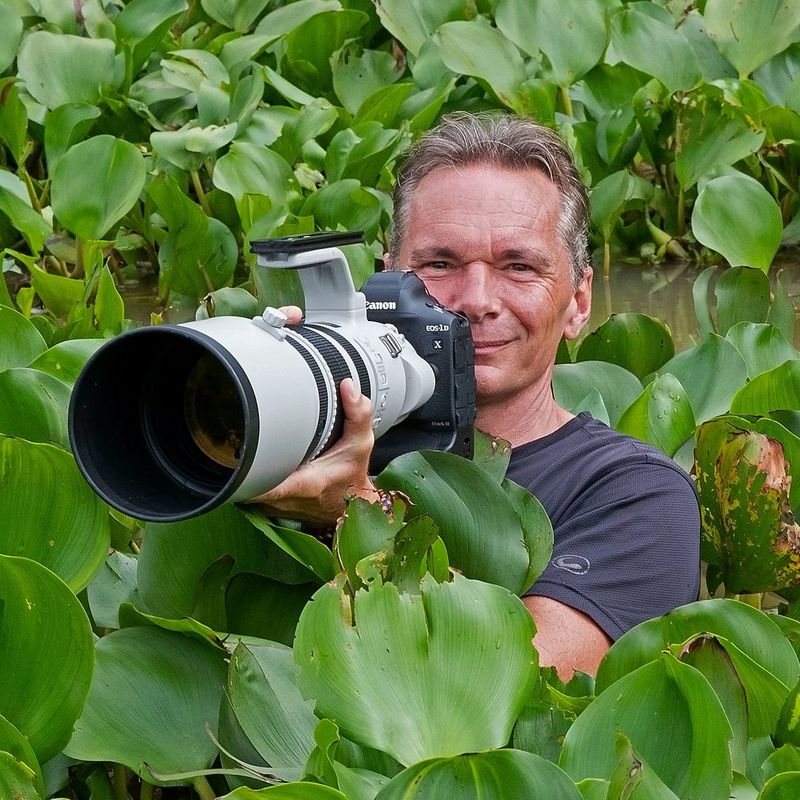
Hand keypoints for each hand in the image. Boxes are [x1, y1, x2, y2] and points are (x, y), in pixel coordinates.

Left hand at [241, 306, 379, 525]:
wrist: (353, 508)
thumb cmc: (352, 474)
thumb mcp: (361, 443)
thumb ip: (358, 414)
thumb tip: (348, 385)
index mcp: (302, 485)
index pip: (260, 484)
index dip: (242, 471)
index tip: (233, 451)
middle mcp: (283, 501)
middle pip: (243, 481)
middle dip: (238, 460)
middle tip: (238, 434)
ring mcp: (273, 509)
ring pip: (243, 488)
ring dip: (242, 470)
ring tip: (244, 446)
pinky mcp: (269, 510)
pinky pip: (248, 493)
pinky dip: (249, 479)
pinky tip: (253, 462)